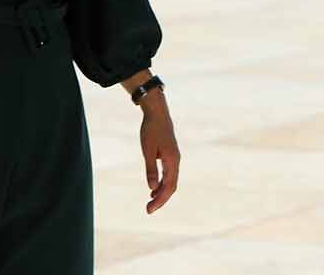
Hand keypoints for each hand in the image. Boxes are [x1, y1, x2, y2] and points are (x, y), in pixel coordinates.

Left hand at [138, 91, 180, 214]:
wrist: (157, 113)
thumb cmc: (151, 130)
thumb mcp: (148, 150)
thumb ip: (150, 169)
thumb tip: (151, 188)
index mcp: (172, 160)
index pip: (168, 186)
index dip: (160, 200)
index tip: (149, 209)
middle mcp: (176, 161)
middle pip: (172, 186)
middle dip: (161, 199)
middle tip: (148, 210)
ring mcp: (174, 158)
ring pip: (171, 180)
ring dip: (162, 192)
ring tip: (150, 202)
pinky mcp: (170, 155)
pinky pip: (169, 174)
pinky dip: (162, 183)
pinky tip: (153, 188)